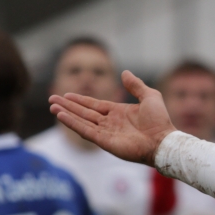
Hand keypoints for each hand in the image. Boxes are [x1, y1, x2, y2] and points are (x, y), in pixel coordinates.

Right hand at [49, 71, 175, 165]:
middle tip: (51, 99)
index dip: (80, 100)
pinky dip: (73, 124)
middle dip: (68, 106)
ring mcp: (106, 132)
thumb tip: (125, 72)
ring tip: (52, 107)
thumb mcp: (149, 96)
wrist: (163, 140)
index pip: (94, 105)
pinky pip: (85, 131)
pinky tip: (61, 116)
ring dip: (67, 114)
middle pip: (84, 112)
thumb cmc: (160, 120)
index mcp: (119, 112)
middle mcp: (110, 122)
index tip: (66, 95)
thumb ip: (135, 85)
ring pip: (82, 121)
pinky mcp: (104, 141)